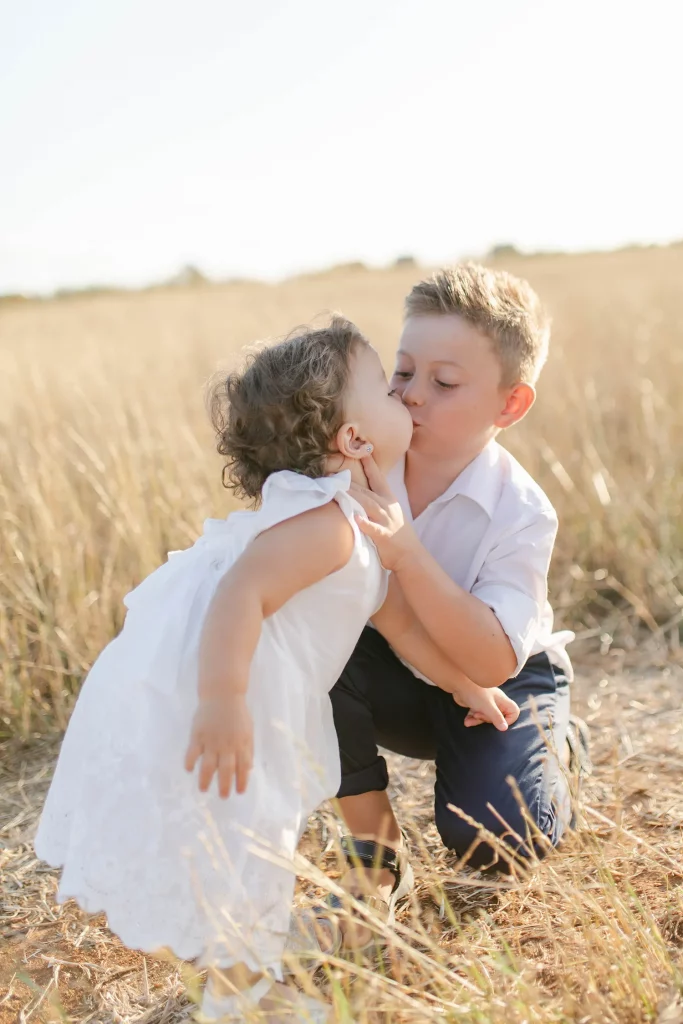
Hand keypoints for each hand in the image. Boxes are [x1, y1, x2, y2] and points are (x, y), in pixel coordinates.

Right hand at [185, 695, 253, 797]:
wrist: (222, 695)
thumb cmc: (237, 713)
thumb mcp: (248, 731)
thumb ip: (248, 749)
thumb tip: (249, 769)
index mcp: (241, 744)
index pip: (243, 768)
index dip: (241, 781)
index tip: (239, 792)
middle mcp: (227, 745)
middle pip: (225, 771)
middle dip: (224, 786)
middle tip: (223, 797)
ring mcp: (211, 741)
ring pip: (207, 766)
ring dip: (205, 780)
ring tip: (203, 789)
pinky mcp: (198, 736)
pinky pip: (192, 753)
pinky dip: (190, 763)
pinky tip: (189, 769)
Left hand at [349, 455, 420, 570]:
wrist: (410, 555)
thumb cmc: (397, 535)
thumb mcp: (390, 513)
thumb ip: (377, 501)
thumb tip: (361, 491)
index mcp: (389, 500)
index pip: (378, 478)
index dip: (370, 464)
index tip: (362, 450)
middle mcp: (387, 507)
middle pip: (367, 491)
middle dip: (351, 482)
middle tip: (333, 474)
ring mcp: (386, 521)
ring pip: (368, 505)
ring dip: (353, 497)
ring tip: (338, 491)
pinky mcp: (384, 536)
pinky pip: (374, 528)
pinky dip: (366, 523)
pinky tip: (356, 519)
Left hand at [453, 685, 519, 731]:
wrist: (458, 684)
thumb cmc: (476, 693)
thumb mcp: (488, 707)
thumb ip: (497, 718)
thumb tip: (505, 729)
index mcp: (502, 700)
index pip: (514, 712)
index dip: (509, 720)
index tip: (499, 723)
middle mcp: (495, 702)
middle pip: (498, 718)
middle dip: (487, 719)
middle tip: (479, 714)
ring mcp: (485, 704)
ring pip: (486, 718)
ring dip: (478, 720)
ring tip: (472, 717)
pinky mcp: (476, 706)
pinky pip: (477, 716)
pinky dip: (472, 719)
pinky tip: (466, 721)